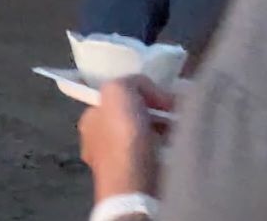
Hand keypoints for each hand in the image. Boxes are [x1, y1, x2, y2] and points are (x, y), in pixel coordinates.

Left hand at [80, 77, 171, 202]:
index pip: (114, 99)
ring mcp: (115, 164)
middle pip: (130, 118)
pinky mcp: (135, 181)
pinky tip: (176, 148)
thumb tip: (149, 91)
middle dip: (153, 114)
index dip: (138, 94)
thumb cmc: (122, 135)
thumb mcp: (118, 89)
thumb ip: (130, 82)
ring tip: (178, 130)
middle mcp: (97, 142)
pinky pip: (155, 158)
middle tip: (172, 113)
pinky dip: (168, 152)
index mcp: (89, 119)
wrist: (135, 185)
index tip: (158, 97)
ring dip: (163, 133)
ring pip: (144, 139)